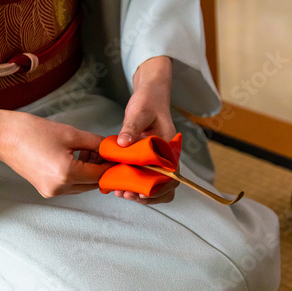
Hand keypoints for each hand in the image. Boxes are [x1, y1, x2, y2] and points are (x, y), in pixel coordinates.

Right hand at [0, 110, 111, 197]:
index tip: (121, 159)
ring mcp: (52, 192)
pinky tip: (79, 158)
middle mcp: (59, 188)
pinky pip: (72, 185)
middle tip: (108, 153)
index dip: (113, 166)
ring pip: (83, 186)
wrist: (4, 137)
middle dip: (103, 169)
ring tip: (91, 152)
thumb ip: (96, 143)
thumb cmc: (31, 132)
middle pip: (93, 184)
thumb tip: (112, 149)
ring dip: (91, 171)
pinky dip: (79, 175)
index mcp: (66, 174)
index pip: (100, 175)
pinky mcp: (47, 190)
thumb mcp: (70, 134)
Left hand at [115, 56, 178, 203]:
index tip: (141, 192)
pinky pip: (145, 179)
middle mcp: (167, 157)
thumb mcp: (139, 112)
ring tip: (122, 193)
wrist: (150, 95)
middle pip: (165, 185)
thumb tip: (123, 143)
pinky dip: (135, 186)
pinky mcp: (148, 161)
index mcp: (169, 148)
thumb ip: (131, 127)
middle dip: (148, 195)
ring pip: (156, 186)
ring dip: (141, 193)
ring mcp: (158, 160)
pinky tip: (120, 186)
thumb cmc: (148, 102)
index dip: (158, 187)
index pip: (171, 175)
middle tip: (127, 194)